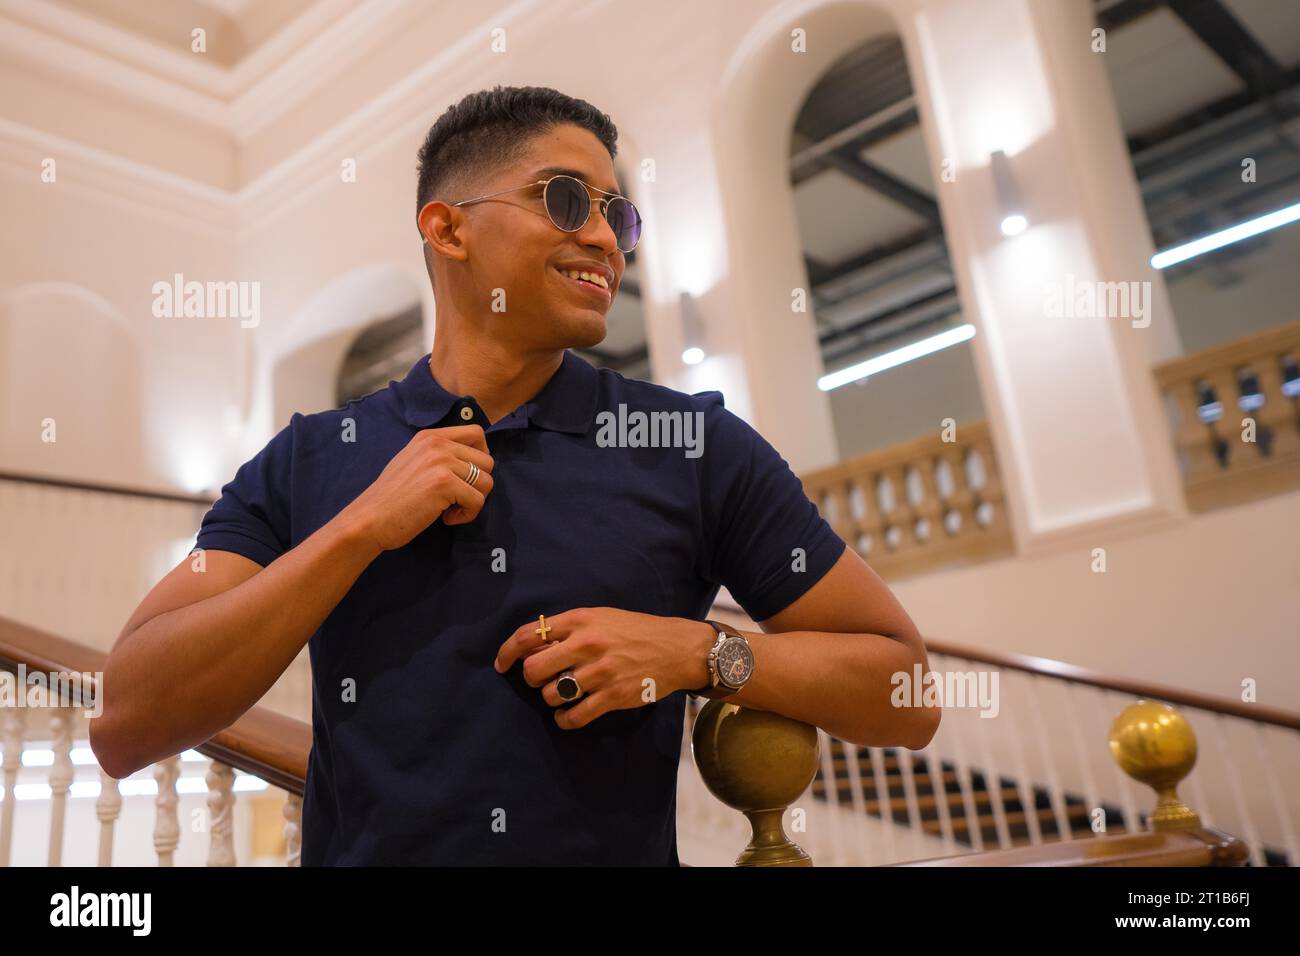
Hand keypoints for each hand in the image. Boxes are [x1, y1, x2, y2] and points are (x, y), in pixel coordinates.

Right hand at [340, 424, 494, 550]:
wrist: (369, 519)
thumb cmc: (392, 498)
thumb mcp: (414, 462)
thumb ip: (439, 455)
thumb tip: (474, 460)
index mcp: (430, 436)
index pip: (477, 432)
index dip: (481, 456)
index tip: (468, 476)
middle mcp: (437, 444)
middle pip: (487, 461)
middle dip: (478, 485)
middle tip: (456, 499)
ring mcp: (441, 462)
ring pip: (487, 482)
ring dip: (472, 501)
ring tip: (449, 509)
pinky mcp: (444, 484)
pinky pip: (477, 501)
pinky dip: (467, 515)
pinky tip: (446, 518)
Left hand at [494, 608, 715, 728]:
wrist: (676, 648)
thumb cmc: (635, 630)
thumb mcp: (600, 618)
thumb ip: (569, 630)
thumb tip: (534, 648)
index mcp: (580, 620)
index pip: (529, 634)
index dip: (507, 651)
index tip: (501, 664)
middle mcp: (587, 644)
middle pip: (534, 669)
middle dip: (531, 678)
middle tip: (540, 680)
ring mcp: (600, 672)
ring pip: (551, 694)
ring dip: (551, 698)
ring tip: (562, 694)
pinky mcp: (612, 697)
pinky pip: (573, 716)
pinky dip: (564, 719)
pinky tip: (567, 715)